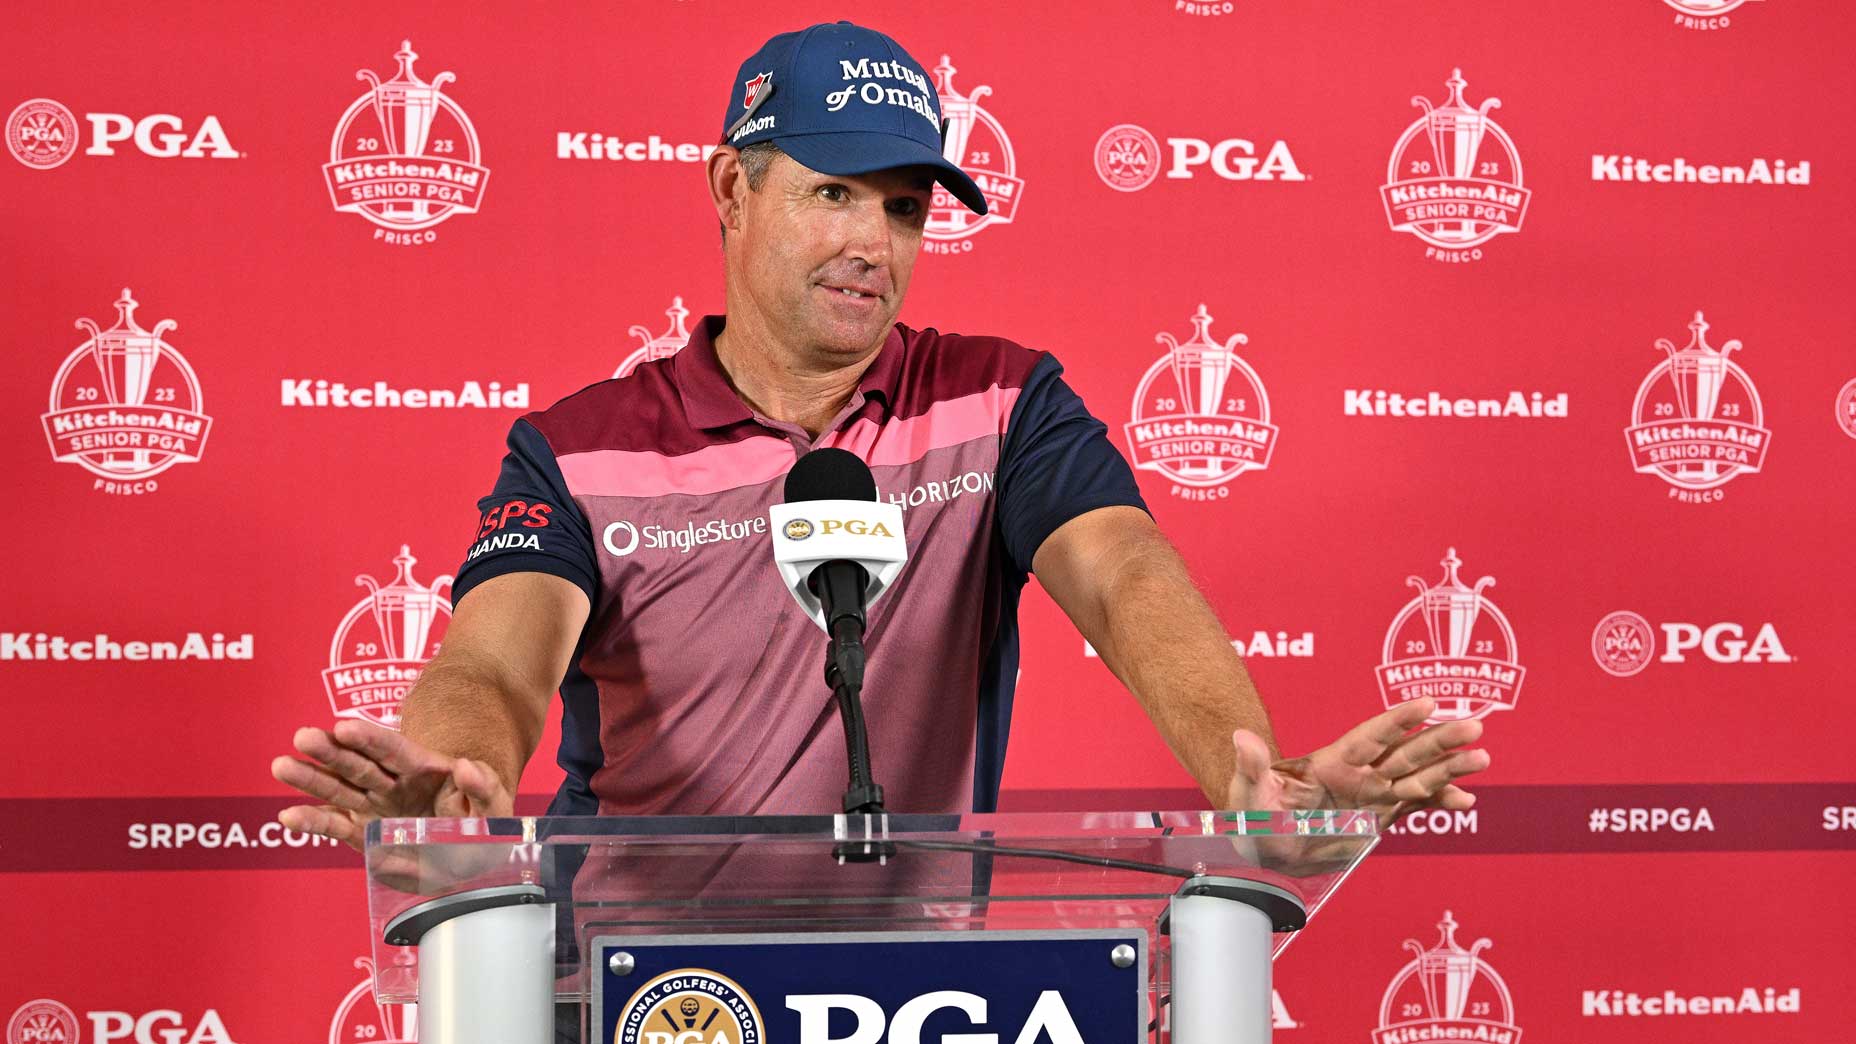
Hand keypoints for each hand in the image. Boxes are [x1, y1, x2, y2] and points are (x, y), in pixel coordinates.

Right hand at [270, 719, 512, 851]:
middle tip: (303, 736)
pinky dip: (314, 822)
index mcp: (424, 769)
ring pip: (339, 788)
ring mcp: (375, 806)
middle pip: (358, 763)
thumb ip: (483, 786)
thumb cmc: (483, 823)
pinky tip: (289, 816)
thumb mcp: (495, 804)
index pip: (394, 749)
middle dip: (331, 750)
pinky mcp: (364, 833)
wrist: (474, 855)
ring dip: (311, 777)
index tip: (344, 727)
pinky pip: (336, 826)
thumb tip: (465, 766)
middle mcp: (393, 783)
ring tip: (281, 765)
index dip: (370, 738)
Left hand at [1226, 697, 1488, 828]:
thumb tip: (1241, 738)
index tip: (1428, 704)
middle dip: (1439, 740)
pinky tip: (1466, 799)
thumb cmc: (1255, 817)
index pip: (1371, 737)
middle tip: (1474, 727)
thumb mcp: (1249, 794)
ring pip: (1419, 775)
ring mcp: (1373, 794)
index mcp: (1332, 763)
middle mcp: (1359, 774)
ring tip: (1482, 757)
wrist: (1266, 849)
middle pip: (1405, 751)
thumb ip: (1252, 767)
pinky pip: (1416, 804)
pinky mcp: (1380, 816)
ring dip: (1450, 767)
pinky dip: (1441, 801)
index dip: (1399, 720)